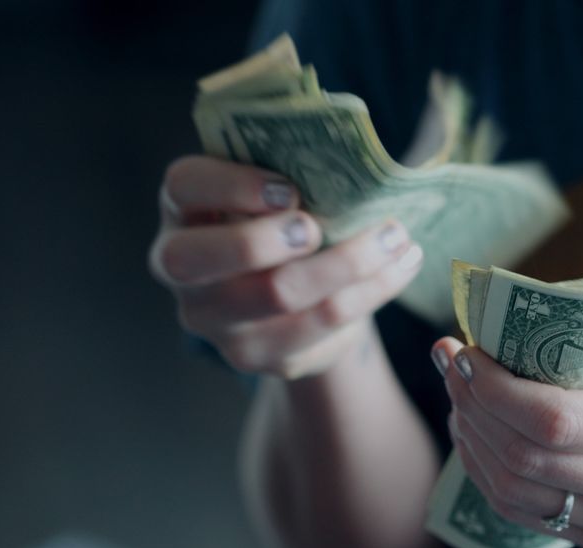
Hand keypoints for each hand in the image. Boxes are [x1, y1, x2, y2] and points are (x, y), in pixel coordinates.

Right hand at [149, 155, 423, 378]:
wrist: (297, 292)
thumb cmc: (286, 218)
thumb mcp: (277, 188)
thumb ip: (293, 168)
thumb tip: (352, 156)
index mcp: (183, 208)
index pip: (183, 186)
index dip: (230, 185)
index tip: (288, 189)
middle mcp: (181, 268)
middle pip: (201, 259)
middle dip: (264, 240)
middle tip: (317, 227)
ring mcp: (215, 320)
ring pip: (277, 295)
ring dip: (347, 263)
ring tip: (396, 237)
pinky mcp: (258, 355)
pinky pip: (320, 326)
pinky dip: (371, 291)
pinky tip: (401, 266)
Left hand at [431, 331, 582, 547]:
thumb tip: (498, 318)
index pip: (555, 421)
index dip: (494, 388)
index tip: (465, 350)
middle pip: (525, 458)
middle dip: (472, 405)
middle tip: (450, 360)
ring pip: (514, 492)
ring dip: (471, 437)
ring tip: (458, 391)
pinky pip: (524, 512)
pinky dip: (487, 469)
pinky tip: (475, 429)